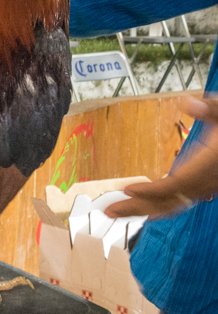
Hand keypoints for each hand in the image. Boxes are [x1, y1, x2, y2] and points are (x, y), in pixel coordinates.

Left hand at [106, 97, 217, 217]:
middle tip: (108, 211)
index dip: (151, 191)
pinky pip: (181, 202)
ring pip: (174, 205)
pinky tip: (143, 207)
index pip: (175, 184)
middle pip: (169, 201)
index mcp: (210, 164)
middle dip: (138, 208)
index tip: (127, 190)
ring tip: (117, 211)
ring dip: (145, 209)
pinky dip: (160, 206)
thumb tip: (188, 102)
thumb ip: (212, 108)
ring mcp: (208, 186)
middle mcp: (208, 181)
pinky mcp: (206, 186)